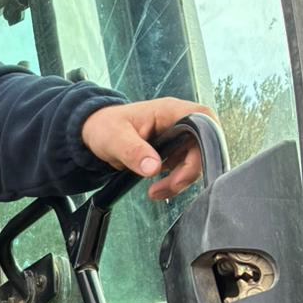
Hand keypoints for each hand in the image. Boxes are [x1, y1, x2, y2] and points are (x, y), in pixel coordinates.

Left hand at [81, 97, 215, 200]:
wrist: (95, 133)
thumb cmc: (105, 127)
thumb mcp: (115, 139)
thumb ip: (134, 152)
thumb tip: (154, 168)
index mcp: (170, 110)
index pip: (203, 120)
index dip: (207, 142)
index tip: (188, 169)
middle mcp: (179, 122)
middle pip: (202, 145)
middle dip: (188, 171)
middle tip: (168, 187)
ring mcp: (177, 136)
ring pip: (193, 161)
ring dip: (179, 181)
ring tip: (154, 192)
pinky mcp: (173, 150)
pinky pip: (183, 168)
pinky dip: (173, 182)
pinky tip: (156, 188)